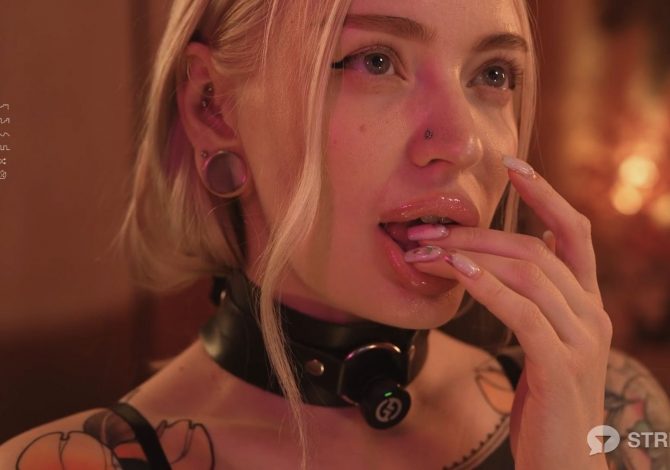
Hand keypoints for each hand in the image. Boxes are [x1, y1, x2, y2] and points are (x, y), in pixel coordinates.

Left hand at [404, 156, 612, 469]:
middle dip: (475, 234)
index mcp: (587, 303)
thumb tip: (506, 255)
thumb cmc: (544, 400)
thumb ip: (533, 301)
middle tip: (425, 232)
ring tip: (425, 252)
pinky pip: (522, 313)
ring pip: (526, 275)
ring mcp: (582, 339)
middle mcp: (592, 314)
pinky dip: (488, 287)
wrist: (564, 462)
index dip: (546, 194)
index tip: (513, 165)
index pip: (574, 233)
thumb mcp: (543, 341)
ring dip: (469, 256)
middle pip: (534, 250)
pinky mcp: (561, 365)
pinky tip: (458, 273)